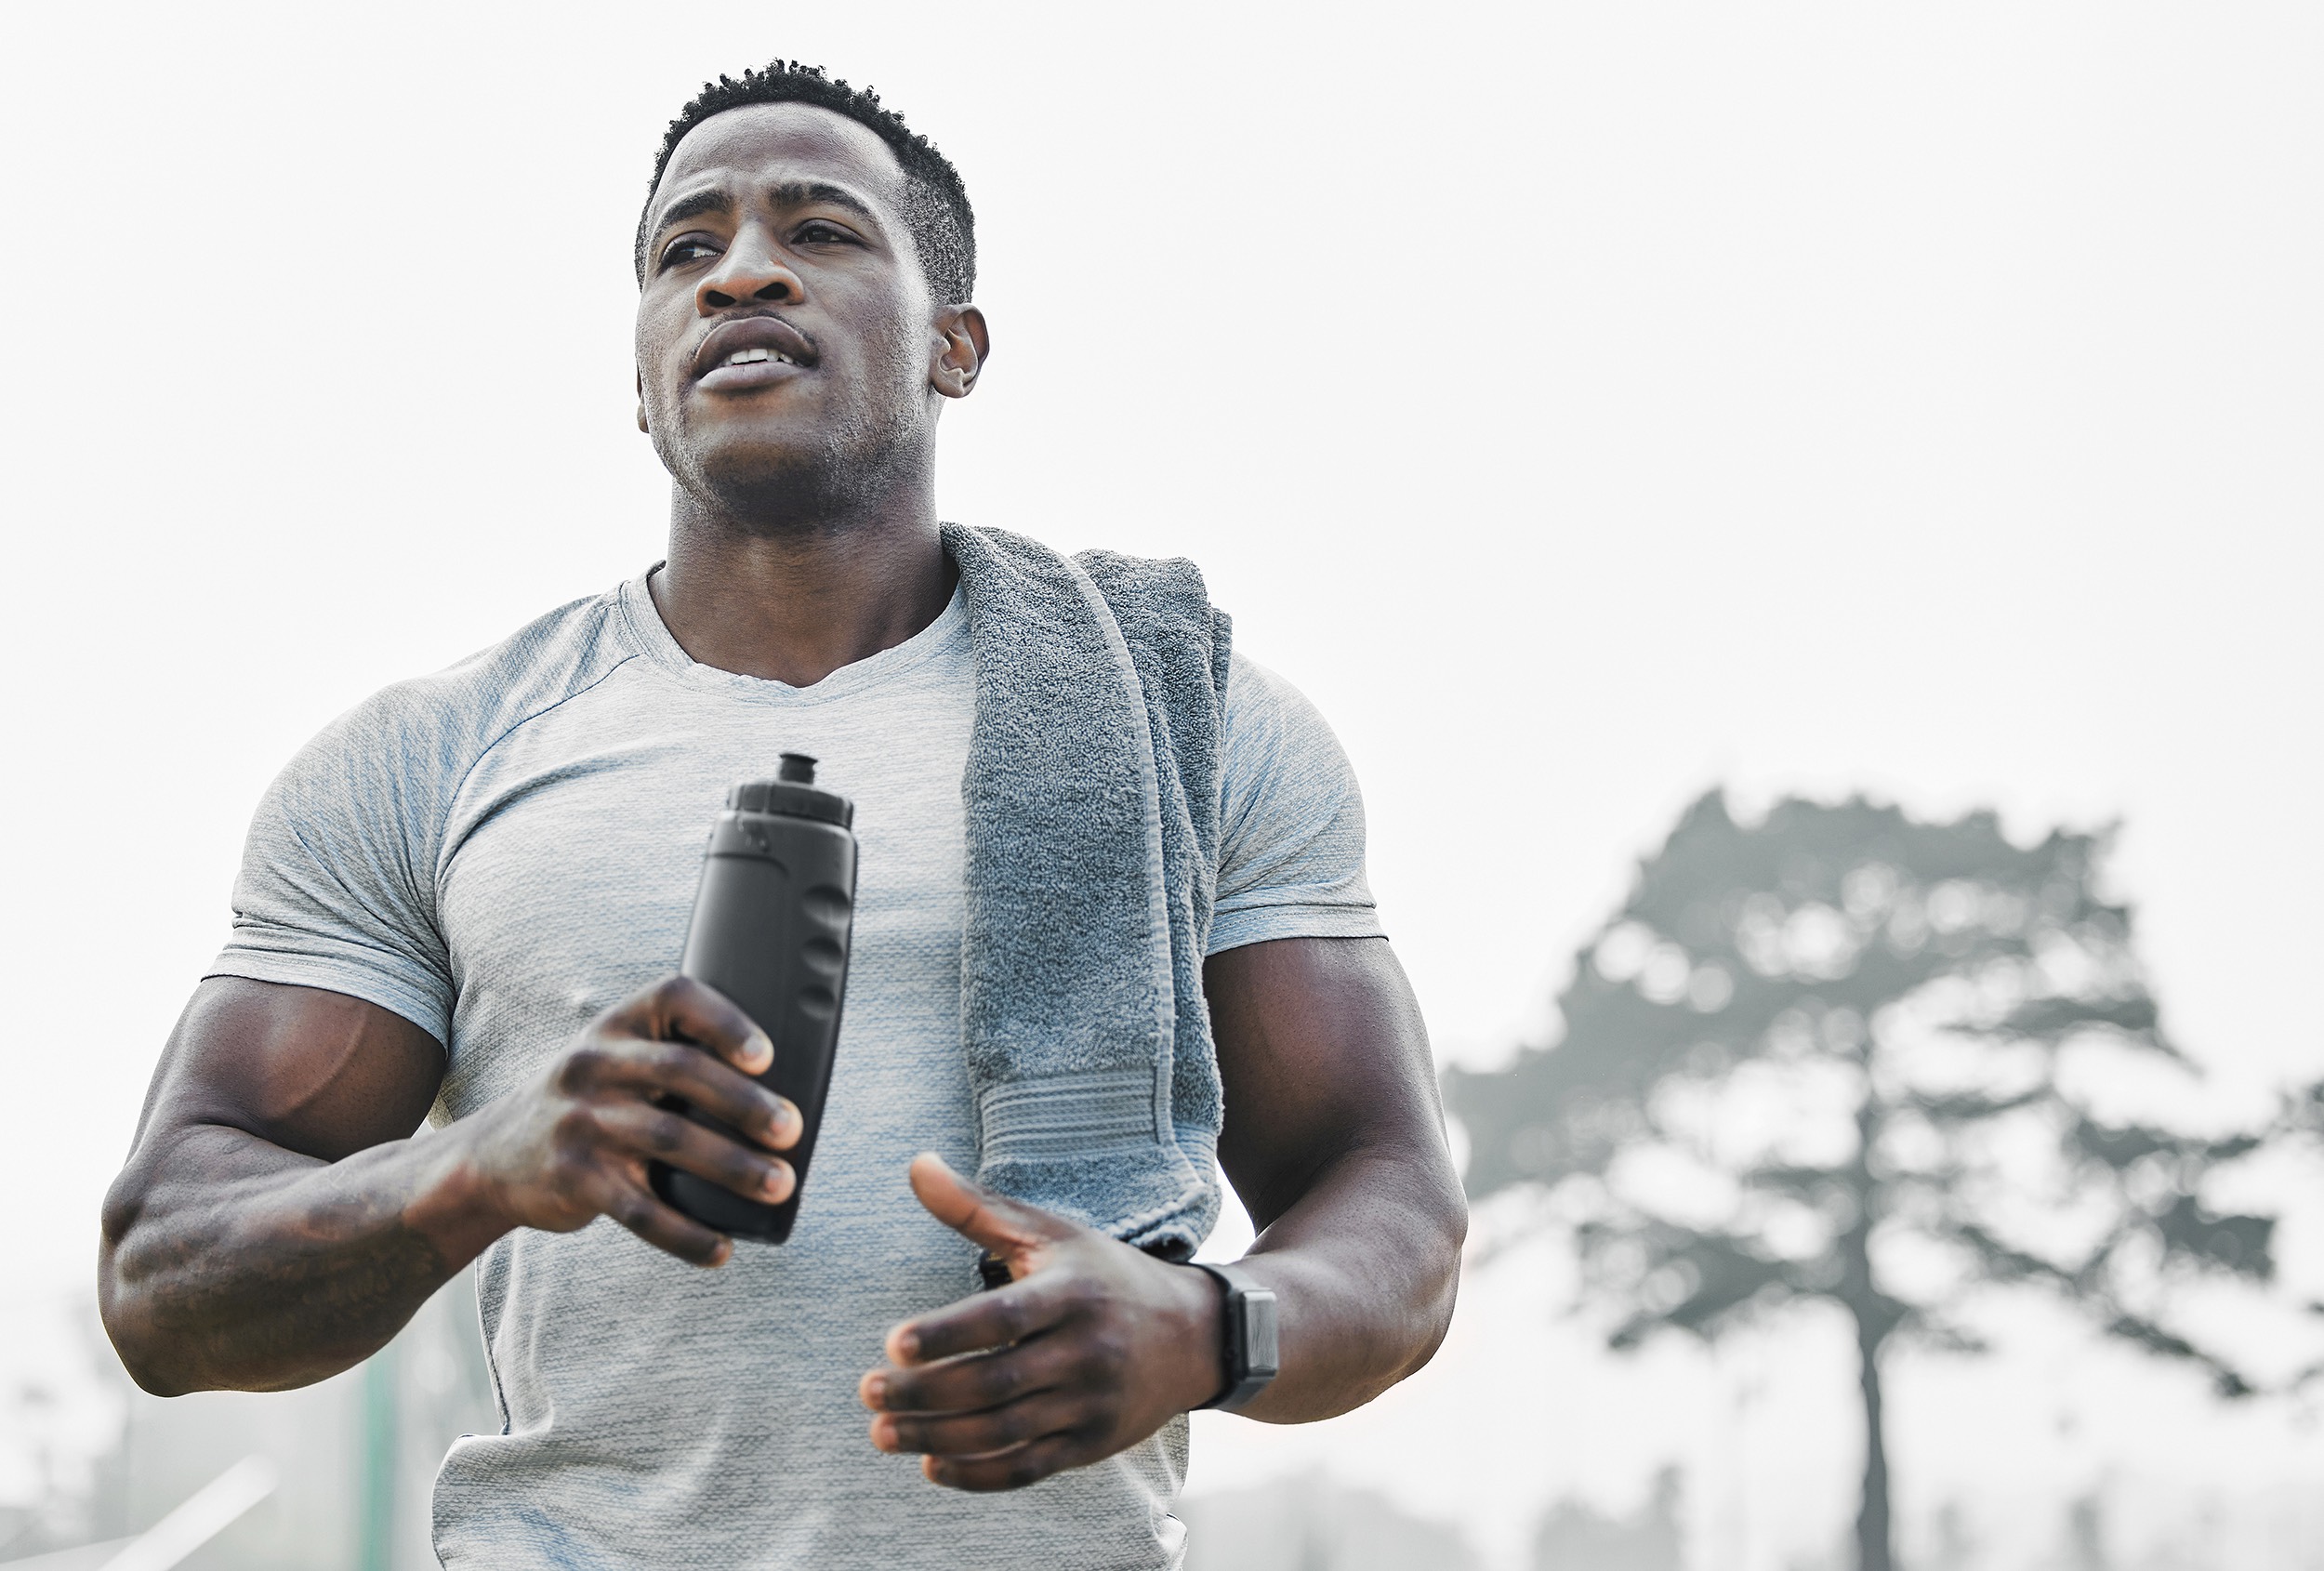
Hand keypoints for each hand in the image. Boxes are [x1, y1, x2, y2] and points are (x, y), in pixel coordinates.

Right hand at [449, 975, 801, 1266]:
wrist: (491, 1158)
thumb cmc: (586, 1102)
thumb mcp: (612, 1058)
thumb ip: (672, 1057)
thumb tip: (777, 1094)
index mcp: (616, 1025)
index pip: (675, 998)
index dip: (725, 1021)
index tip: (766, 1055)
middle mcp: (593, 1064)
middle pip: (682, 1071)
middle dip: (745, 1102)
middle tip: (790, 1130)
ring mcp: (581, 1122)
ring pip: (670, 1141)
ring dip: (733, 1167)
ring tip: (779, 1185)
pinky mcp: (576, 1180)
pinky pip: (640, 1213)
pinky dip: (687, 1236)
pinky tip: (722, 1250)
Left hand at [858, 1154, 1224, 1489]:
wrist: (1194, 1336)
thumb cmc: (1103, 1276)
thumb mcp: (1050, 1234)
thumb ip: (976, 1208)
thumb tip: (915, 1164)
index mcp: (1070, 1294)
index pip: (1001, 1318)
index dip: (946, 1334)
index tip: (893, 1345)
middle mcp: (1085, 1352)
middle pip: (994, 1383)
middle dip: (925, 1394)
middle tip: (870, 1392)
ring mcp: (1091, 1404)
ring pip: (1004, 1433)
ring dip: (937, 1438)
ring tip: (882, 1433)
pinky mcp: (1093, 1446)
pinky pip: (1028, 1469)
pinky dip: (977, 1476)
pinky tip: (931, 1465)